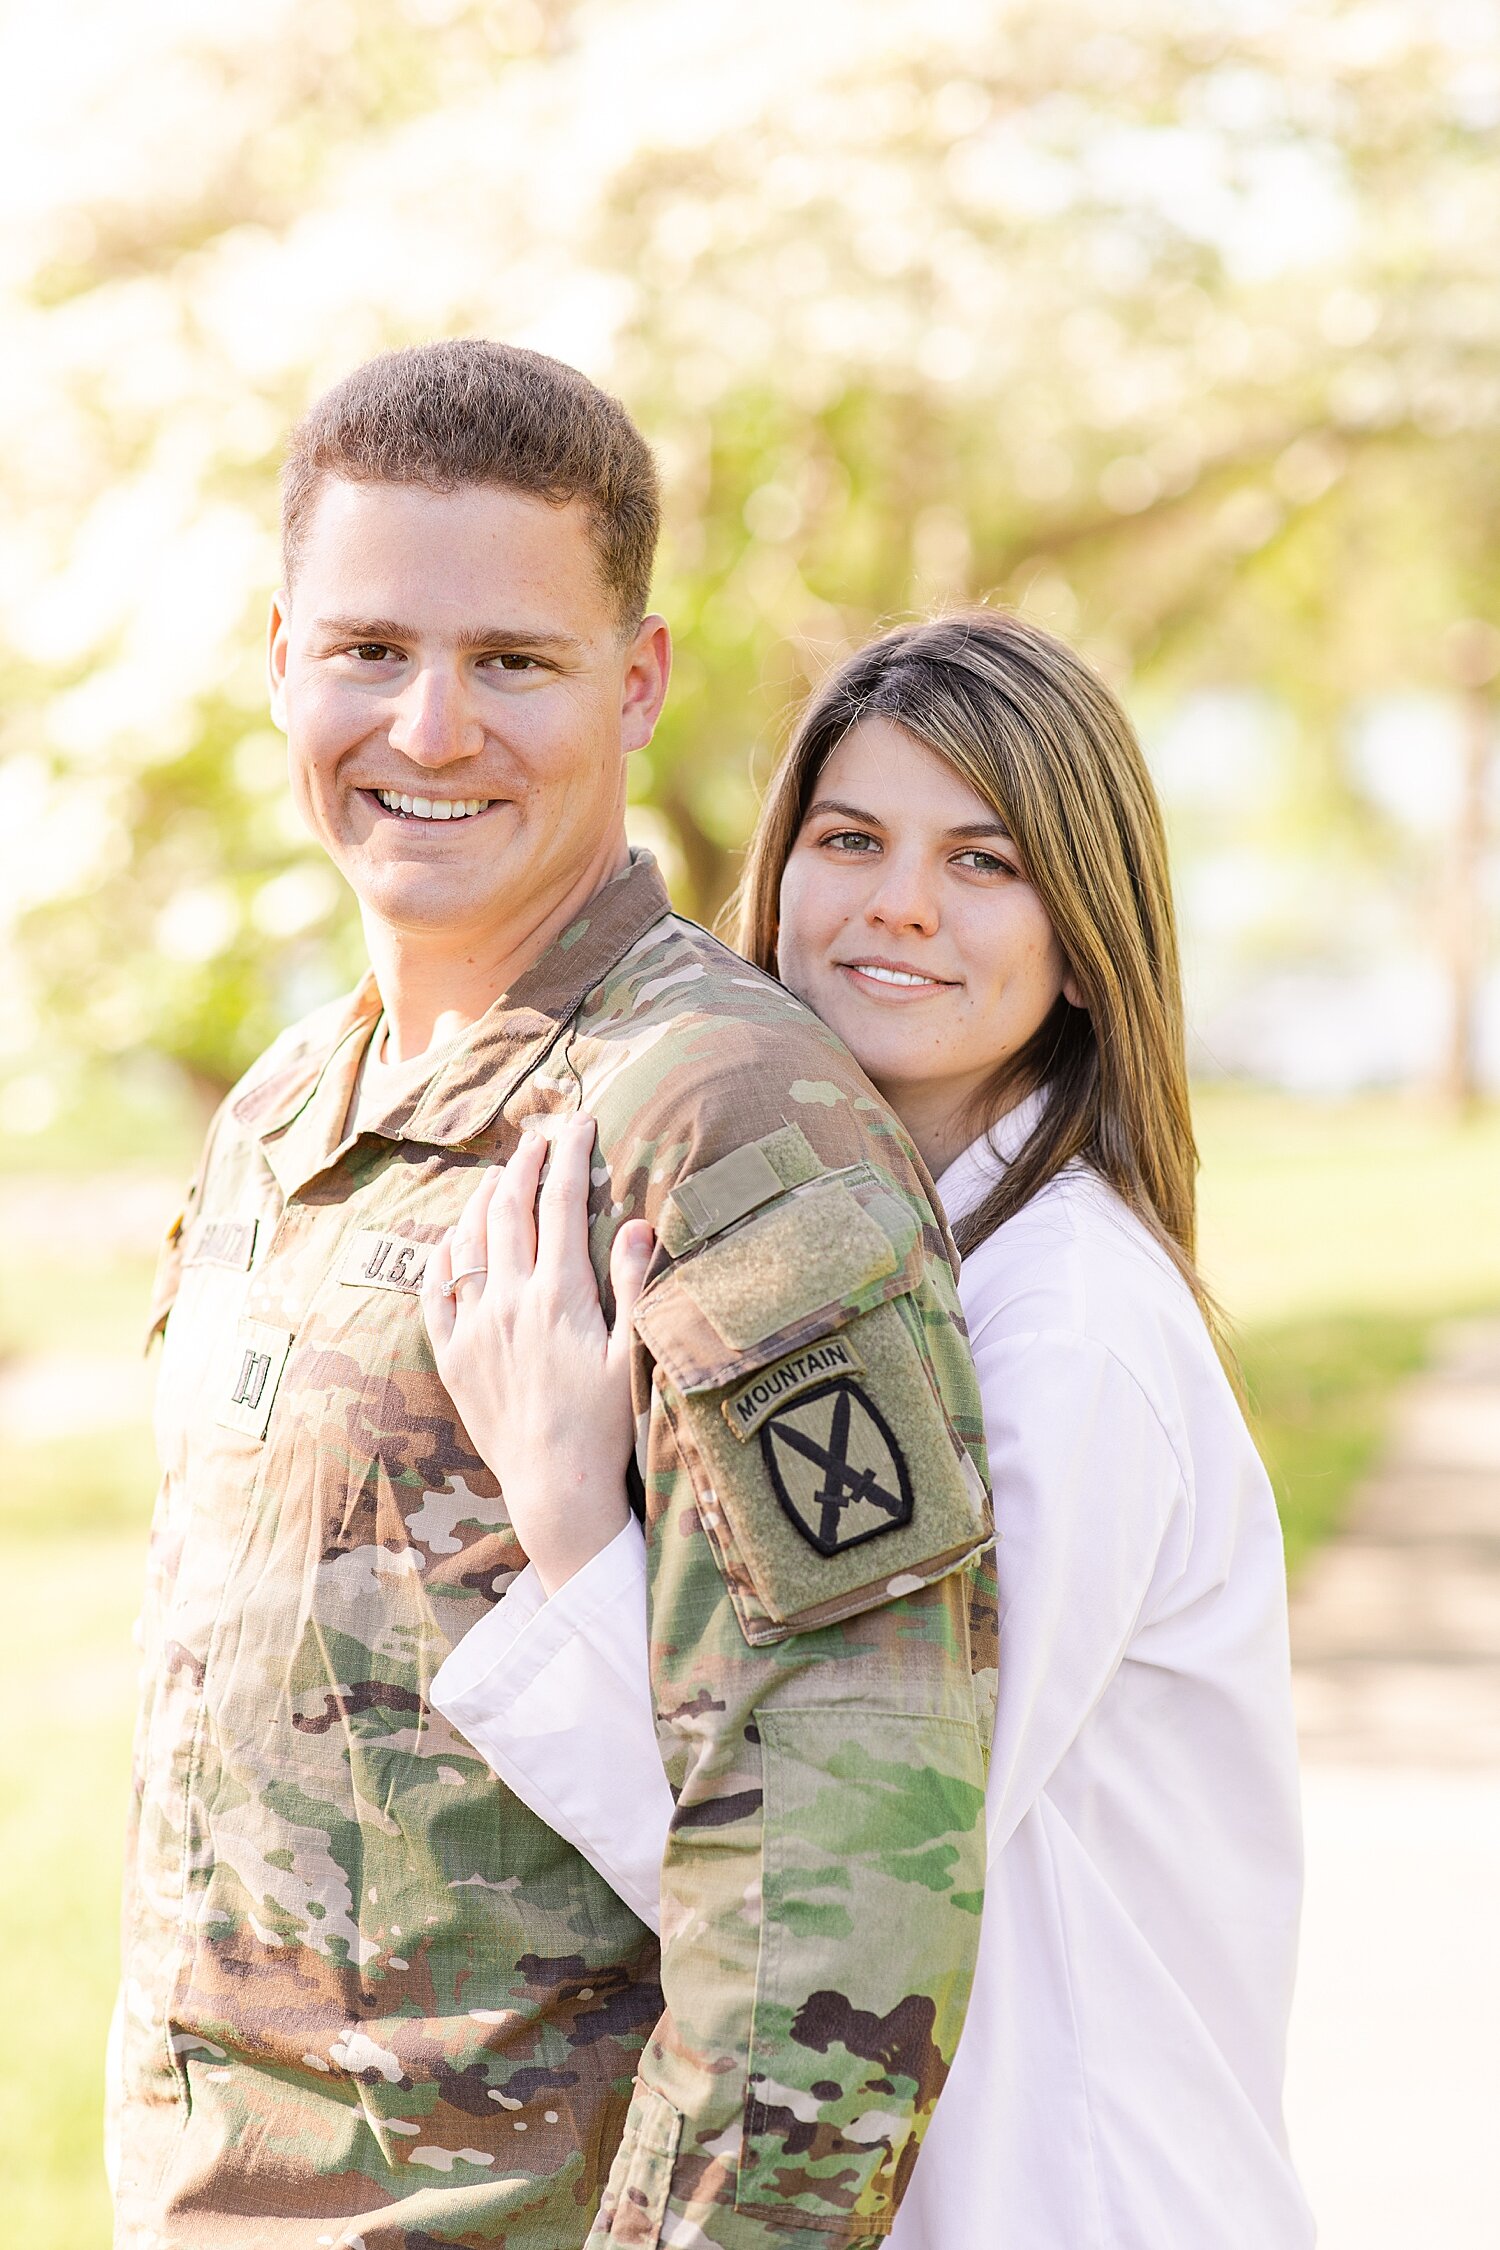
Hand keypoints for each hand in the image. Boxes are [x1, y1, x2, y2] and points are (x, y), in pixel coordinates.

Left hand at [422, 1116, 653, 1596]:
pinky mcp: (453, 1357)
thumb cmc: (607, 1426)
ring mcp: (475, 1327)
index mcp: (560, 1295)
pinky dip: (442, 1254)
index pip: (561, 1204)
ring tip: (499, 1175)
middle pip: (510, 1210)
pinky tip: (450, 1237)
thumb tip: (635, 1223)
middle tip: (539, 1134)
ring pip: (469, 1241)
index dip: (571, 1155)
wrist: (557, 1489)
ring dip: (484, 1199)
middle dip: (525, 1162)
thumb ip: (635, 1286)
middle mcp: (510, 1302)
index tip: (580, 1122)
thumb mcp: (634, 1355)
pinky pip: (435, 1291)